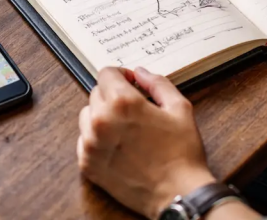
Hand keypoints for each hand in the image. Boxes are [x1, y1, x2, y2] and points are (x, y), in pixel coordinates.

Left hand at [77, 67, 216, 218]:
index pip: (106, 74)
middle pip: (96, 93)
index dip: (121, 75)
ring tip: (125, 127)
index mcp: (123, 103)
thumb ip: (158, 83)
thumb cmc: (182, 153)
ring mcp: (91, 144)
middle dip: (113, 95)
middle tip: (133, 108)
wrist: (178, 193)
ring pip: (87, 115)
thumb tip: (140, 73)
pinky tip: (117, 145)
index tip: (131, 83)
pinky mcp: (88, 165)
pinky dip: (97, 138)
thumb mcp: (179, 108)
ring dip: (102, 115)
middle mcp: (101, 121)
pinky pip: (85, 140)